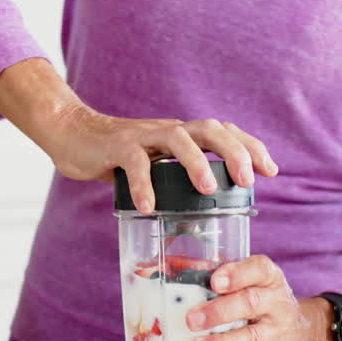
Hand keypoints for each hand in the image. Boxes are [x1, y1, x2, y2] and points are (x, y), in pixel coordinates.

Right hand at [43, 105, 277, 214]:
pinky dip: (144, 185)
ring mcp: (143, 136)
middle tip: (248, 179)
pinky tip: (150, 208)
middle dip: (234, 152)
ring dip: (196, 162)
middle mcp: (168, 131)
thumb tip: (200, 211)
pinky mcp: (116, 146)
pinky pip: (134, 163)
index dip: (250, 147)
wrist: (70, 133)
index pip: (224, 132)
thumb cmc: (116, 154)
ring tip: (207, 189)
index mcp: (181, 135)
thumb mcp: (154, 163)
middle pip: (210, 129)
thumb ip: (174, 178)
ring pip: (178, 139)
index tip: (270, 170)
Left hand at [183, 256, 341, 340]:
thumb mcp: (252, 284)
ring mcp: (280, 333)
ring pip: (253, 337)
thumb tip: (168, 275)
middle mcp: (277, 304)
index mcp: (269, 279)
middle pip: (251, 303)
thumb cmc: (263, 304)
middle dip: (219, 311)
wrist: (305, 335)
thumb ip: (221, 280)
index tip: (214, 281)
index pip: (259, 269)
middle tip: (191, 320)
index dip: (238, 273)